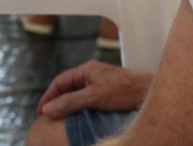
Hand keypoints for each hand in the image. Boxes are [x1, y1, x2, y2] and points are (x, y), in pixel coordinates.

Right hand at [36, 60, 154, 119]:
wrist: (150, 91)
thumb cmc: (125, 90)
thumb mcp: (93, 97)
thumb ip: (70, 102)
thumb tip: (47, 110)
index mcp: (86, 70)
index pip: (60, 82)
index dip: (49, 96)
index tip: (41, 112)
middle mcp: (93, 75)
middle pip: (69, 88)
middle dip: (58, 102)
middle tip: (49, 118)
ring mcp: (102, 84)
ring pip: (80, 95)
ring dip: (70, 107)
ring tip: (63, 121)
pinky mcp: (111, 94)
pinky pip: (90, 101)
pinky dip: (82, 109)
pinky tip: (82, 120)